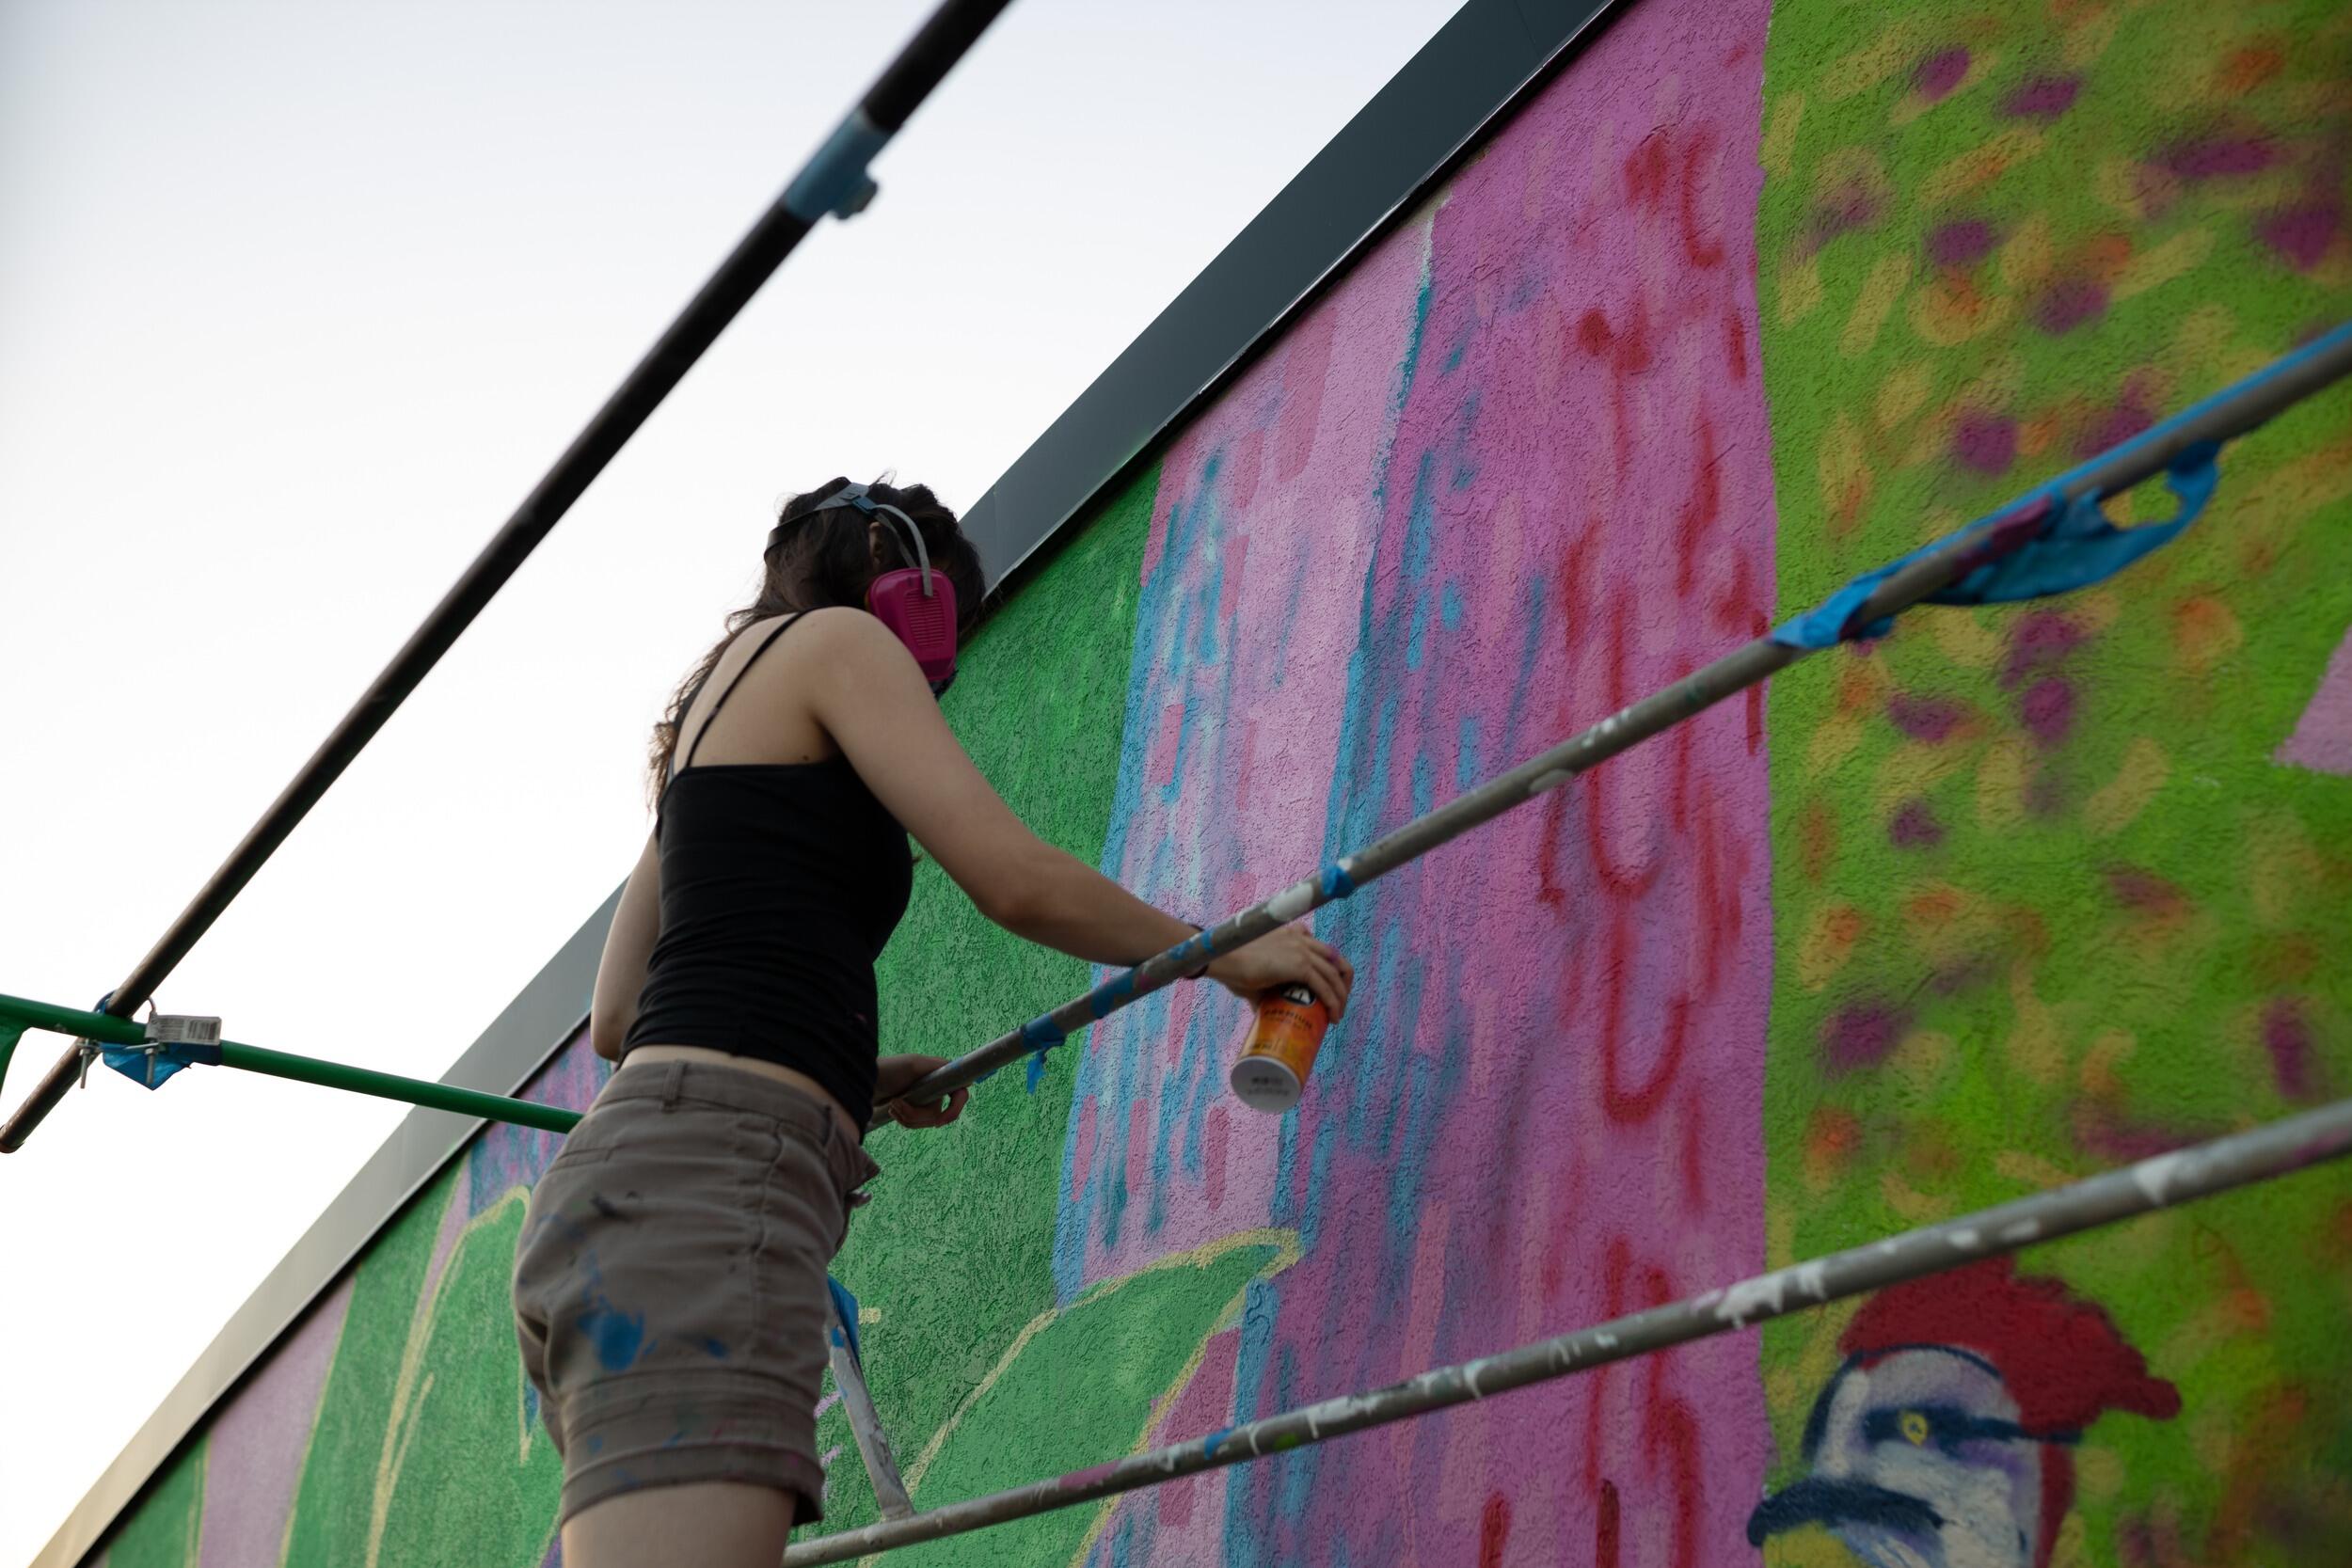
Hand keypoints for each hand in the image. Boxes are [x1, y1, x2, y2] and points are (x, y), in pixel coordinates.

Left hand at [873, 1054, 968, 1129]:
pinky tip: (892, 1109)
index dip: (954, 1110)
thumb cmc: (889, 1068)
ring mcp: (924, 1100)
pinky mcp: (913, 1109)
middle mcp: (936, 1088)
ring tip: (892, 1104)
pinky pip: (915, 1124)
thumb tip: (965, 1077)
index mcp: (940, 1075)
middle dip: (917, 1114)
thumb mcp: (914, 1063)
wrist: (863, 1079)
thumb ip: (939, 1068)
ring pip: (926, 1122)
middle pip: (939, 1114)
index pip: (960, 1094)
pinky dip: (903, 1120)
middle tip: (898, 1104)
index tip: (940, 1121)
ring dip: (908, 1117)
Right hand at [1204, 925, 1353, 1020]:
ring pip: (1334, 975)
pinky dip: (1333, 1003)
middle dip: (1343, 982)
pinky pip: (1325, 987)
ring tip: (1337, 1015)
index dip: (1332, 968)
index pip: (1323, 948)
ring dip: (1340, 997)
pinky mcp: (1300, 965)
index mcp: (1292, 934)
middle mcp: (1301, 938)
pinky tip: (1333, 1016)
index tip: (1330, 987)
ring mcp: (1302, 950)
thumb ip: (1263, 989)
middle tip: (1339, 1002)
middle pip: (1337, 959)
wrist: (1225, 959)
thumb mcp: (1256, 973)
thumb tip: (1262, 1011)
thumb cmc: (1233, 967)